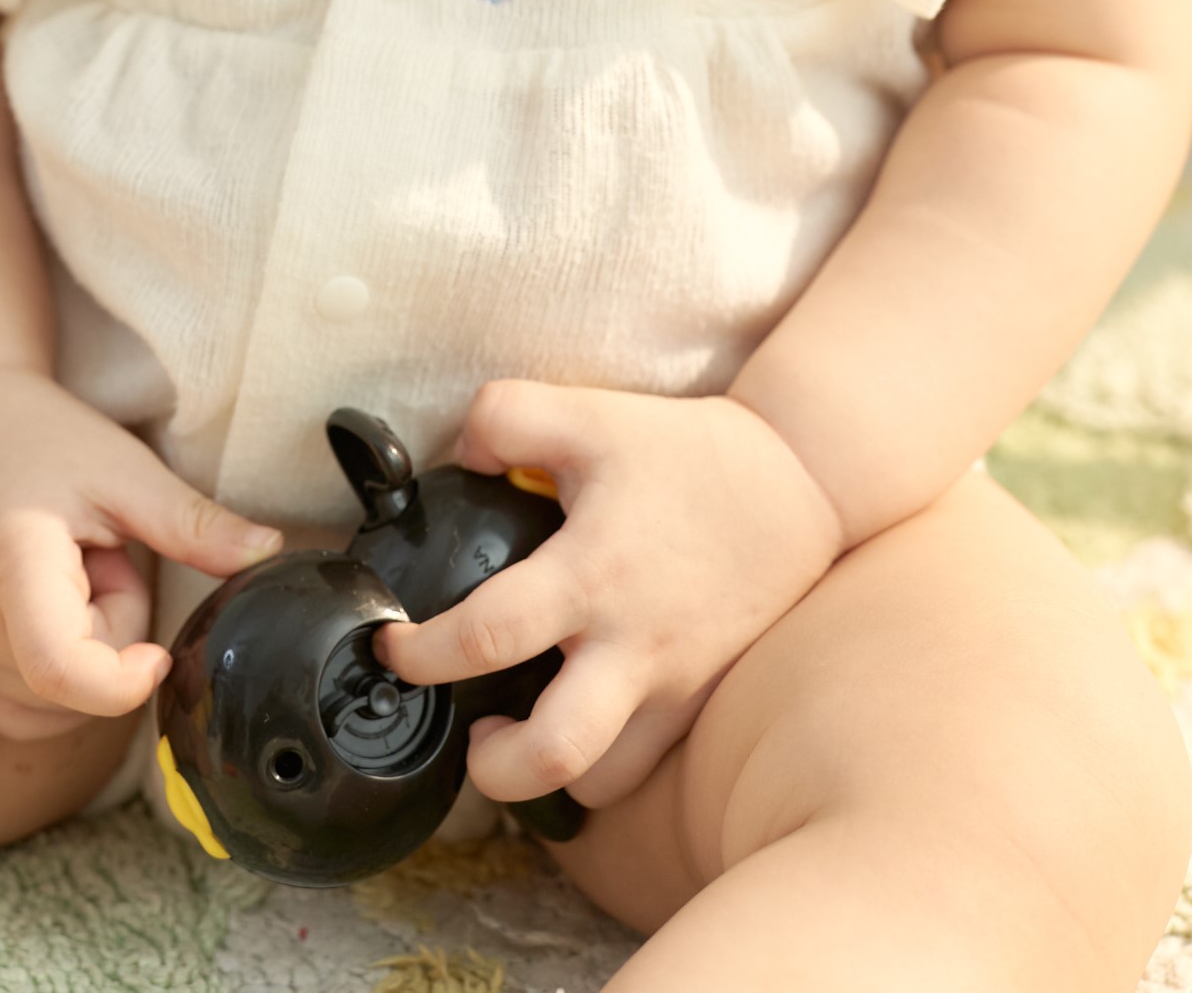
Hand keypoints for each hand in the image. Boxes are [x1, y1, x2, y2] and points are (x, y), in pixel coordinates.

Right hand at [0, 363, 280, 740]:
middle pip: (74, 688)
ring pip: (55, 705)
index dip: (123, 680)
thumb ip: (193, 523)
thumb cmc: (41, 437)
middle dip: (110, 631)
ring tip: (66, 570)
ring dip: (81, 649)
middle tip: (96, 556)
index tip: (158, 653)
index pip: (61, 667)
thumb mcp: (126, 469)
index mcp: (11, 563)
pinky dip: (51, 668)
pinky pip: (26, 707)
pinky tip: (43, 601)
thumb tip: (268, 553)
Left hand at [377, 380, 843, 810]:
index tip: (393, 646)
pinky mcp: (698, 702)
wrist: (798, 482)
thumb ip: (504, 419)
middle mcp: (632, 645)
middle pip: (554, 753)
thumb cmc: (685, 452)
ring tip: (517, 735)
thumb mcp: (587, 411)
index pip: (490, 633)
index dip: (424, 652)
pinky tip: (575, 718)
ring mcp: (671, 685)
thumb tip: (454, 458)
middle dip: (492, 770)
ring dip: (546, 776)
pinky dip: (599, 762)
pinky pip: (642, 766)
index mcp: (593, 572)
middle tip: (469, 733)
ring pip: (600, 781)